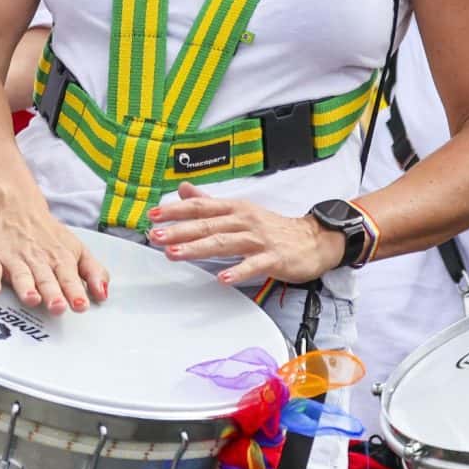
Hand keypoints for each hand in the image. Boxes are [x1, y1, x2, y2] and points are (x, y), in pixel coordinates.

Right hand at [0, 195, 109, 312]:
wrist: (16, 208)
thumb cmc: (49, 236)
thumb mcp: (77, 249)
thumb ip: (93, 272)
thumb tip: (103, 295)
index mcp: (60, 259)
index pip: (69, 278)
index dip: (75, 293)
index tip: (80, 306)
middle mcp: (38, 260)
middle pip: (46, 279)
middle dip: (53, 294)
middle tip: (58, 307)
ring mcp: (15, 259)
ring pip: (21, 276)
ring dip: (26, 288)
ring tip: (32, 299)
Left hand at [149, 188, 340, 286]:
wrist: (314, 240)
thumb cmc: (272, 227)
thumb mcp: (239, 210)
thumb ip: (209, 203)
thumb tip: (183, 190)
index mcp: (234, 209)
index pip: (201, 207)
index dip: (176, 210)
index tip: (154, 215)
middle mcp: (244, 221)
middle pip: (208, 225)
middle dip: (180, 230)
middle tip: (156, 237)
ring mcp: (259, 239)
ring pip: (224, 242)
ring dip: (198, 248)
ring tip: (176, 255)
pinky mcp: (274, 258)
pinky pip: (253, 265)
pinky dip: (238, 271)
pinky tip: (222, 278)